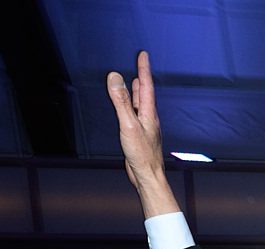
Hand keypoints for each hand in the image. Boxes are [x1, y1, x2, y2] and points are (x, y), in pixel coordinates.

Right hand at [106, 51, 179, 216]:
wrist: (148, 177)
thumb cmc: (141, 154)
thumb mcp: (128, 125)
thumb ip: (121, 101)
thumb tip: (116, 78)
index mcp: (149, 114)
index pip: (146, 86)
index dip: (144, 69)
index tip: (143, 54)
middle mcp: (149, 119)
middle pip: (145, 93)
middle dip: (142, 76)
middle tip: (140, 63)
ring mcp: (145, 128)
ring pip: (141, 104)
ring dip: (138, 91)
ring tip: (136, 80)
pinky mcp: (140, 136)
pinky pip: (136, 115)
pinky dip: (133, 106)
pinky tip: (131, 109)